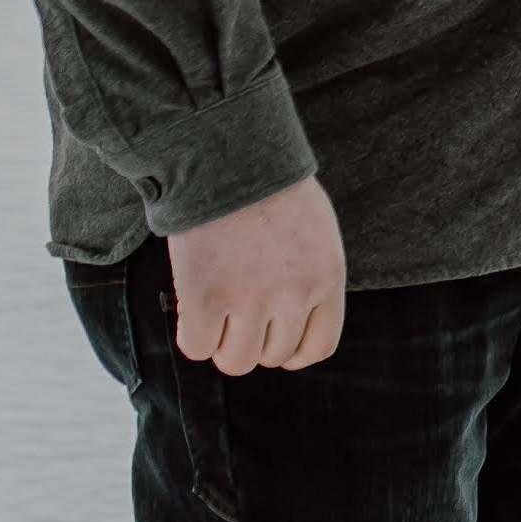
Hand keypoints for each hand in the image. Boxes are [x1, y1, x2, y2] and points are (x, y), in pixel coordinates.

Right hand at [167, 176, 345, 374]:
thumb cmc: (272, 192)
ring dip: (223, 342)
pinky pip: (197, 347)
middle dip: (254, 340)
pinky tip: (193, 306)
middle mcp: (294, 295)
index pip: (319, 347)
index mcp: (327, 277)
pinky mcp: (205, 299)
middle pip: (272, 356)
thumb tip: (291, 323)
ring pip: (235, 361)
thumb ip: (311, 278)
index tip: (274, 339)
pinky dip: (193, 334)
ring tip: (217, 310)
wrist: (229, 160)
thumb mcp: (316, 234)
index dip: (293, 352)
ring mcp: (250, 300)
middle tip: (238, 311)